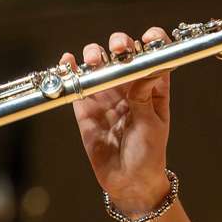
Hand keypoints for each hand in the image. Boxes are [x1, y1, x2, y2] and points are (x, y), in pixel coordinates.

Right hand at [67, 28, 172, 214]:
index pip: (154, 56)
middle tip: (117, 50)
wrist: (129, 182)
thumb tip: (143, 68)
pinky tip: (68, 62)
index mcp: (152, 89)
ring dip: (95, 55)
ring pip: (99, 64)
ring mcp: (107, 96)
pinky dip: (70, 70)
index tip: (148, 38)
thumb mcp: (151, 125)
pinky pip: (77, 84)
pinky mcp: (86, 108)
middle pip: (122, 54)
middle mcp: (129, 87)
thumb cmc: (149, 155)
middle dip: (119, 44)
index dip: (152, 42)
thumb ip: (144, 97)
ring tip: (94, 60)